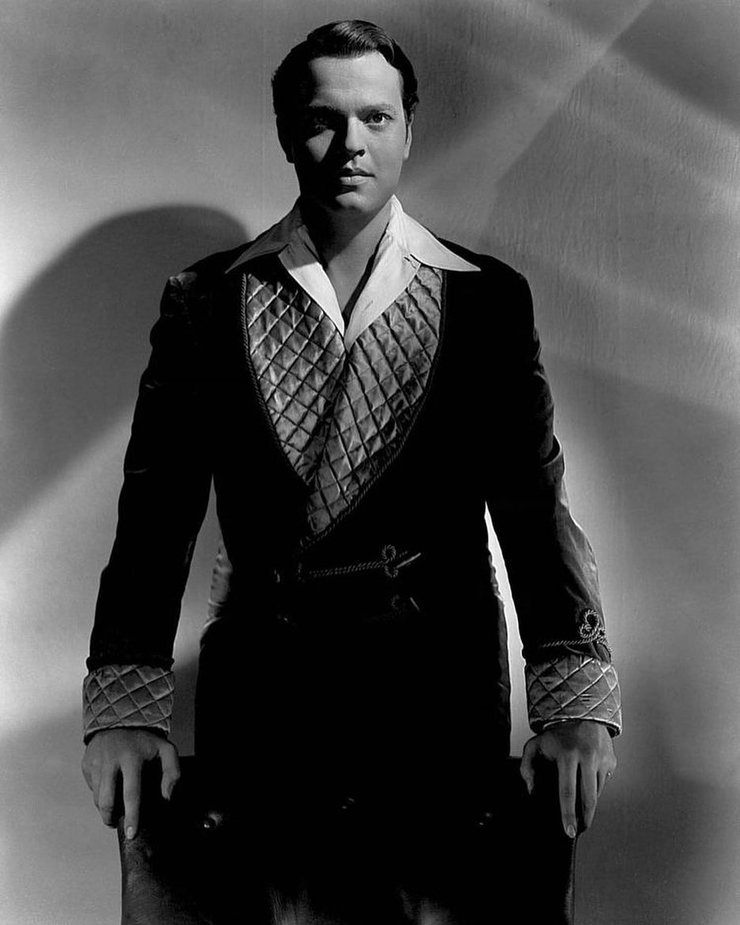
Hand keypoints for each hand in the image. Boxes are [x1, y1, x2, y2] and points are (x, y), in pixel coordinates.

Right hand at [82, 728, 179, 839]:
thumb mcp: (165, 750)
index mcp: (131, 757)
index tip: (132, 833)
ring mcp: (96, 762)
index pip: (131, 792)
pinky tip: (109, 789)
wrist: (120, 719)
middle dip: (110, 817)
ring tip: (114, 807)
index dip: (132, 815)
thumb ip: (172, 772)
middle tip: (116, 823)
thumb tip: (167, 796)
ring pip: (96, 796)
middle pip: (106, 799)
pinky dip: (99, 794)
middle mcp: (110, 760)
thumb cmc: (145, 740)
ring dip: (104, 807)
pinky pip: (91, 787)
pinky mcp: (86, 764)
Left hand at [520, 720, 615, 838]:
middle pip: (589, 798)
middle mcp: (587, 757)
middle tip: (580, 830)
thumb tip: (532, 790)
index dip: (568, 814)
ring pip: (597, 792)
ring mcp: (602, 759)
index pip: (567, 792)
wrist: (579, 713)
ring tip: (581, 807)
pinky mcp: (611, 761)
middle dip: (585, 818)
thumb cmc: (555, 734)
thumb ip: (527, 767)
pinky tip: (587, 784)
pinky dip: (595, 787)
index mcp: (567, 754)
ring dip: (590, 802)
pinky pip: (603, 782)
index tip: (569, 831)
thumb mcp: (535, 745)